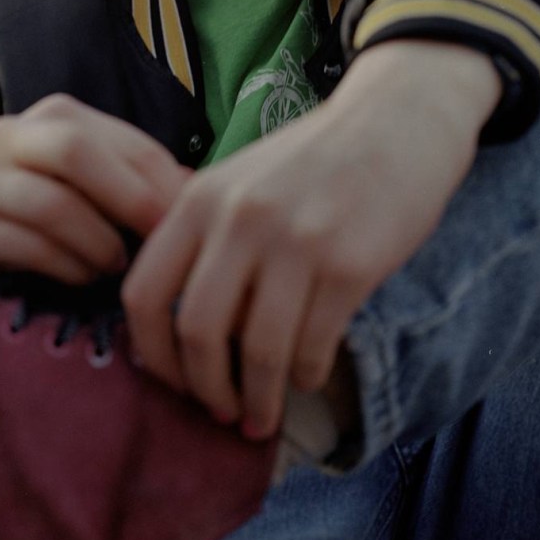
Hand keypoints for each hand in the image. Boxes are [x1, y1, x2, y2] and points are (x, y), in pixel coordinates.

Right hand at [0, 93, 190, 284]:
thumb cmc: (35, 204)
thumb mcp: (86, 182)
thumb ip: (137, 180)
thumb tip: (198, 190)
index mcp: (56, 116)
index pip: (125, 141)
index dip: (165, 182)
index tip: (192, 220)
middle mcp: (11, 135)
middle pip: (76, 152)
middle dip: (130, 200)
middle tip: (159, 241)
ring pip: (52, 204)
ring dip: (97, 244)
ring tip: (116, 266)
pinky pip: (25, 246)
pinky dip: (65, 267)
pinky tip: (81, 277)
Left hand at [120, 40, 500, 437]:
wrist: (396, 121)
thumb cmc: (313, 162)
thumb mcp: (238, 182)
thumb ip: (201, 239)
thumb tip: (172, 331)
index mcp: (198, 199)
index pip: (143, 294)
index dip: (152, 355)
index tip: (172, 383)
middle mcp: (239, 219)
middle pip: (196, 332)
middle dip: (206, 389)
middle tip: (221, 414)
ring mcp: (295, 241)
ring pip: (258, 350)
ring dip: (259, 399)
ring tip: (264, 417)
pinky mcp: (349, 265)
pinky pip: (314, 346)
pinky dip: (306, 376)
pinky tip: (308, 377)